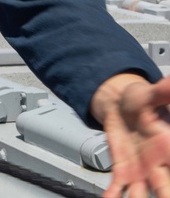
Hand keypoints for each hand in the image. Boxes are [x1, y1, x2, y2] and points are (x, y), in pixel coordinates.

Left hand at [93, 74, 169, 196]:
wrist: (119, 104)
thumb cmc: (140, 100)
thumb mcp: (150, 94)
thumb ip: (163, 91)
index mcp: (168, 145)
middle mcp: (159, 163)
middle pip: (165, 187)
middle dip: (165, 194)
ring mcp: (142, 170)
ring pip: (143, 193)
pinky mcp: (124, 171)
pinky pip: (119, 188)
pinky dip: (113, 196)